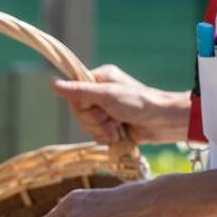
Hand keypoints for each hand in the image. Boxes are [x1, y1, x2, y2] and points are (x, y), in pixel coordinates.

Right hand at [50, 64, 187, 144]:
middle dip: (94, 120)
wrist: (163, 122)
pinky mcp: (110, 125)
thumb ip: (78, 91)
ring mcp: (105, 110)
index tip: (96, 105)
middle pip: (78, 112)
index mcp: (99, 79)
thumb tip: (52, 83)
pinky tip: (118, 133)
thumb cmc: (138, 103)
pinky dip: (105, 136)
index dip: (82, 105)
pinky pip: (95, 134)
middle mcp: (100, 93)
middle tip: (111, 117)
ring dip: (101, 129)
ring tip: (118, 126)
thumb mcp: (106, 95)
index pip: (73, 94)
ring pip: (86, 125)